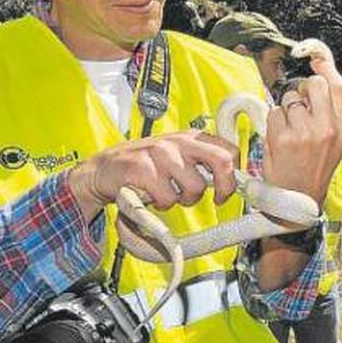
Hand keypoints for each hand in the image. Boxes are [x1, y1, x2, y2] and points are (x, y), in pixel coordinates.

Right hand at [67, 130, 239, 221]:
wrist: (105, 169)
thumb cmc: (147, 167)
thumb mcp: (178, 158)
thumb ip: (203, 164)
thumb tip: (237, 182)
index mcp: (191, 137)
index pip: (229, 151)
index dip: (234, 175)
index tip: (225, 191)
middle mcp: (179, 141)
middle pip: (222, 161)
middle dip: (224, 187)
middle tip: (216, 200)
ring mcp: (160, 153)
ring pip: (194, 187)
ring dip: (183, 199)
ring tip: (168, 193)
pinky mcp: (142, 168)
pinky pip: (168, 198)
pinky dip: (161, 204)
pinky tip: (151, 195)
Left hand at [263, 55, 341, 203]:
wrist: (298, 199)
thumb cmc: (315, 167)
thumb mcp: (336, 140)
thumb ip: (331, 110)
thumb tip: (320, 73)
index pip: (338, 86)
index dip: (326, 68)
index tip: (316, 61)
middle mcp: (328, 128)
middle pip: (314, 84)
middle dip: (303, 89)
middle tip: (301, 106)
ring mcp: (305, 133)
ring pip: (290, 98)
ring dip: (287, 109)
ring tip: (291, 131)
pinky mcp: (283, 138)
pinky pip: (274, 112)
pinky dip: (274, 123)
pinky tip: (280, 139)